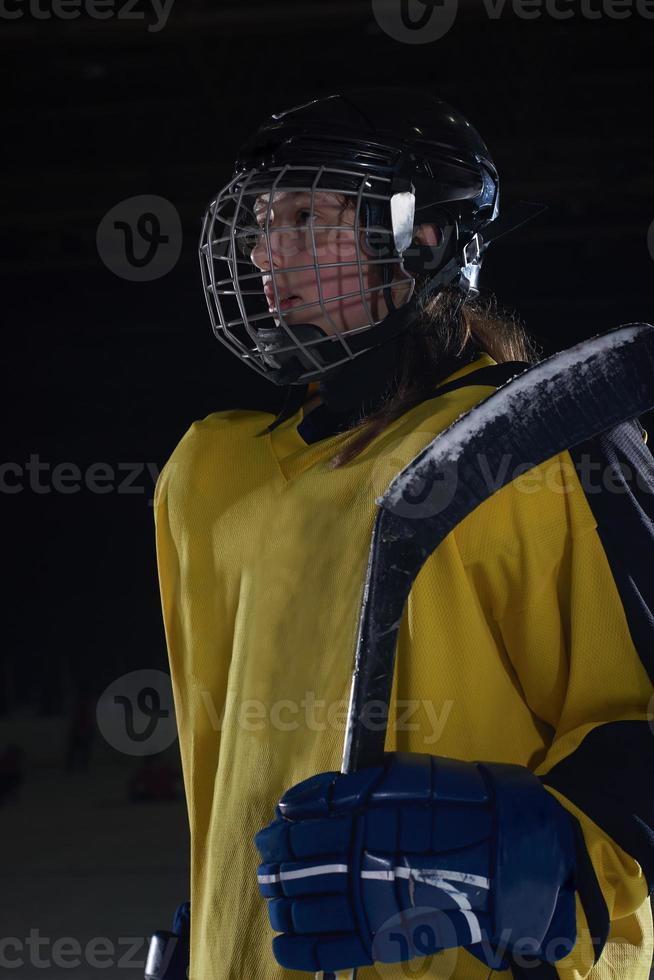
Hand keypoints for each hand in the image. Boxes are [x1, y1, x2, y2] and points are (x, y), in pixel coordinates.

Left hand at [254, 753, 576, 973]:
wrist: (507, 849)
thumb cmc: (454, 803)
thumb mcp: (400, 777)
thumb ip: (345, 789)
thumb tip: (293, 803)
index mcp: (361, 820)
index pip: (299, 830)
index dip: (278, 834)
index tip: (270, 835)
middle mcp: (361, 862)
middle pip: (295, 870)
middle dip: (274, 869)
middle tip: (268, 866)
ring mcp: (371, 902)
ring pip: (304, 909)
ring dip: (281, 904)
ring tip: (275, 898)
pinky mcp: (386, 936)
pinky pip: (330, 951)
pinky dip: (300, 950)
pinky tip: (284, 943)